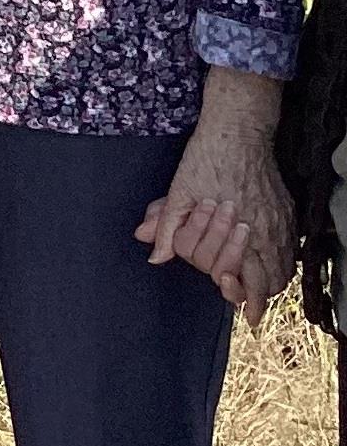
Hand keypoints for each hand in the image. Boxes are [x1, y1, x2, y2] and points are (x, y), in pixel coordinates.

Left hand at [136, 71, 293, 330]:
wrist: (237, 129)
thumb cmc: (205, 159)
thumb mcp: (179, 192)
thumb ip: (168, 227)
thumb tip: (154, 256)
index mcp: (242, 229)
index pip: (253, 280)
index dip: (247, 300)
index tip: (246, 316)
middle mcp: (268, 231)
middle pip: (274, 280)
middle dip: (260, 296)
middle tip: (249, 307)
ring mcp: (281, 221)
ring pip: (285, 266)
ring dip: (271, 281)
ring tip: (257, 290)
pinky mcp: (286, 210)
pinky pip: (290, 247)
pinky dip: (281, 261)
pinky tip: (267, 262)